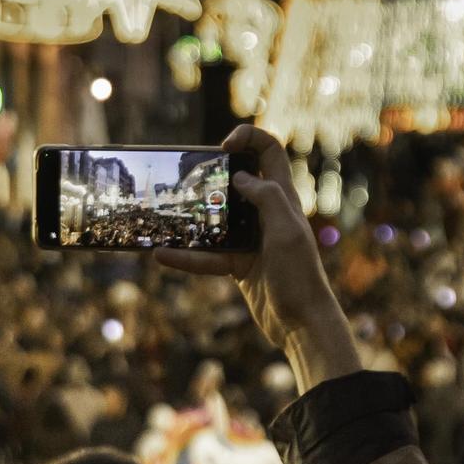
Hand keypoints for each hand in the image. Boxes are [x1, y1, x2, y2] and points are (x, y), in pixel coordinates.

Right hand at [156, 127, 360, 392]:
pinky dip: (186, 256)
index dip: (249, 138)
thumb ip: (267, 198)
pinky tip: (161, 255)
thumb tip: (240, 176)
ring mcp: (251, 239)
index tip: (222, 147)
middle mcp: (266, 213)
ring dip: (193, 215)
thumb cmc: (299, 274)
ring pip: (216, 218)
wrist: (301, 324)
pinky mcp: (238, 264)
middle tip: (187, 175)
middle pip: (238, 179)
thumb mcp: (286, 230)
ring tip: (167, 211)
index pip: (270, 151)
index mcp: (283, 198)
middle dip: (211, 173)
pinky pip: (207, 255)